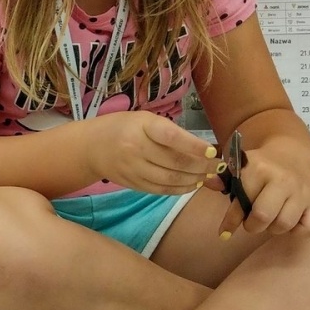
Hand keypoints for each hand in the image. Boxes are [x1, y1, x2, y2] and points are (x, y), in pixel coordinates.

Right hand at [84, 111, 217, 195]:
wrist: (90, 147)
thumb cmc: (123, 127)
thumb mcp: (144, 119)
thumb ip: (169, 132)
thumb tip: (203, 150)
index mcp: (141, 127)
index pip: (172, 137)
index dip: (194, 146)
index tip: (212, 152)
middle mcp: (136, 148)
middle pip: (175, 162)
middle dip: (202, 167)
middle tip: (218, 167)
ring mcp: (133, 169)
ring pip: (170, 179)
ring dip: (194, 180)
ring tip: (208, 177)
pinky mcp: (133, 184)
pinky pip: (160, 190)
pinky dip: (180, 189)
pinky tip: (192, 185)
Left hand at [212, 147, 309, 237]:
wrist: (292, 155)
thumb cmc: (260, 167)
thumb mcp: (239, 167)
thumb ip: (223, 177)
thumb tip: (208, 182)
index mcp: (259, 168)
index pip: (241, 201)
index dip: (230, 221)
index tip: (224, 232)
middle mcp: (283, 179)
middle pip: (263, 216)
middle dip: (252, 225)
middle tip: (251, 222)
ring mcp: (302, 191)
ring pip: (284, 224)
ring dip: (273, 228)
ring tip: (270, 219)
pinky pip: (309, 228)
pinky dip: (298, 231)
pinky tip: (290, 222)